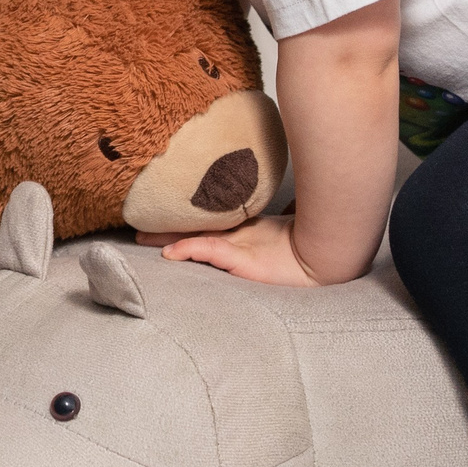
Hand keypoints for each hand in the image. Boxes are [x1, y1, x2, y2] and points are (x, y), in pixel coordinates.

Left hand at [155, 214, 323, 286]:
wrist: (330, 258)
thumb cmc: (311, 248)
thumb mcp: (281, 236)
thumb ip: (269, 223)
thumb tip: (276, 208)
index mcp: (248, 229)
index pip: (209, 221)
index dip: (184, 218)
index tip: (160, 213)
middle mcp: (240, 234)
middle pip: (195, 225)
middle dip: (166, 225)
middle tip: (137, 222)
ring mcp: (241, 244)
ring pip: (195, 236)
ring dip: (167, 239)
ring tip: (140, 238)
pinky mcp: (243, 259)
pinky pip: (210, 251)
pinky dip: (189, 250)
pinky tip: (170, 254)